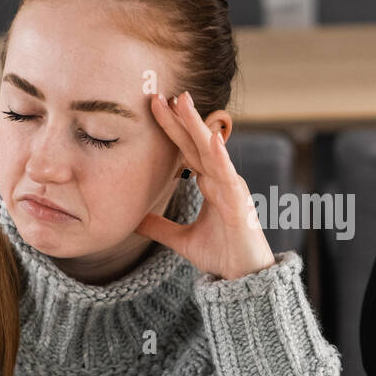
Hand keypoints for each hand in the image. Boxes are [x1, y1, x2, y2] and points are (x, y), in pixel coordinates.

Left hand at [136, 91, 275, 280]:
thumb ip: (159, 227)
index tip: (154, 107)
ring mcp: (231, 189)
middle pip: (197, 142)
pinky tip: (213, 140)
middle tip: (160, 94)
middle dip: (179, 118)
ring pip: (212, 151)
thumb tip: (133, 219)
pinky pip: (228, 177)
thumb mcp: (181, 240)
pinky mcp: (239, 204)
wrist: (242, 280)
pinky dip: (221, 158)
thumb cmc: (221, 255)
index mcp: (209, 184)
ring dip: (197, 126)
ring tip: (183, 102)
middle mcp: (221, 180)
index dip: (171, 128)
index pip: (186, 149)